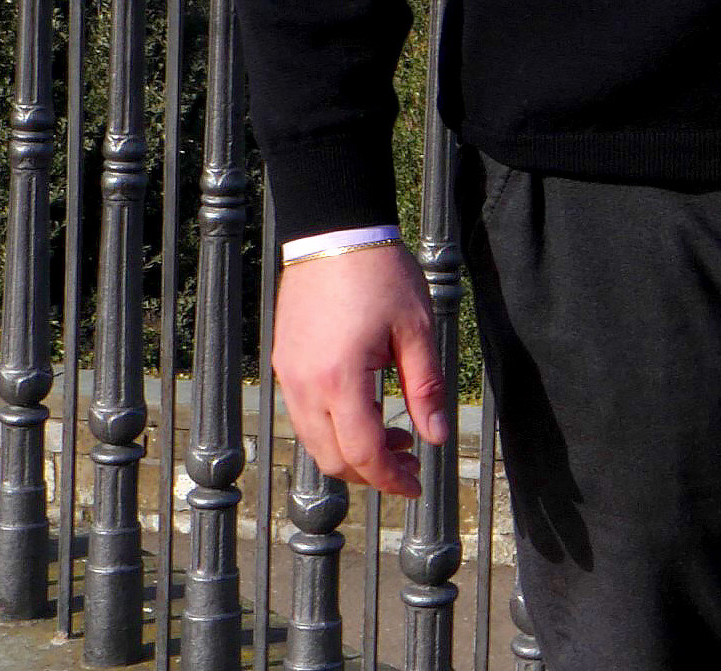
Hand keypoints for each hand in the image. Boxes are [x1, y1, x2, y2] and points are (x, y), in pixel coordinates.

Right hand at [272, 241, 445, 497]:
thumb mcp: (418, 330)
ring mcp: (288, 376)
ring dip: (351, 453)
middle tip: (411, 465)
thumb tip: (436, 437)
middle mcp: (304, 386)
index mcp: (340, 380)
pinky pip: (304, 416)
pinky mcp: (283, 364)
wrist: (334, 234)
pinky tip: (367, 413)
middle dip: (372, 473)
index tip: (417, 486)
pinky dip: (333, 430)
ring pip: (314, 442)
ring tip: (395, 439)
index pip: (362, 453)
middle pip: (332, 459)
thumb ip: (426, 388)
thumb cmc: (381, 276)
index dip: (391, 478)